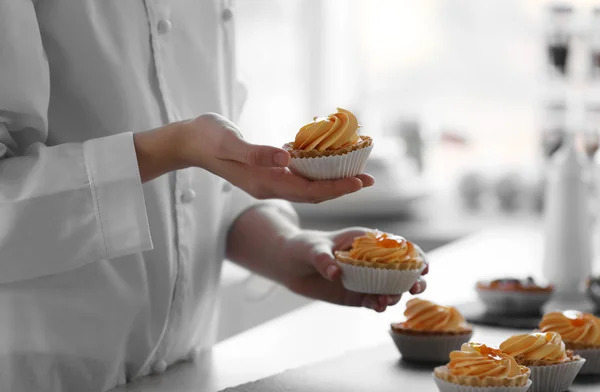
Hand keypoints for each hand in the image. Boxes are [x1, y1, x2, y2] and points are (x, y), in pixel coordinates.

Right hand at [179, 113, 373, 202]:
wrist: (188, 142)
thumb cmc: (207, 138)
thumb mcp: (229, 142)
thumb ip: (256, 153)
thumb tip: (285, 158)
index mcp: (263, 182)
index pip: (307, 191)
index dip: (336, 188)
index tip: (360, 183)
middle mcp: (269, 186)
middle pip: (313, 194)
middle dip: (342, 188)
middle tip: (370, 180)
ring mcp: (267, 181)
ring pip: (307, 187)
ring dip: (333, 182)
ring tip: (357, 173)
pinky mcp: (266, 173)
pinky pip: (298, 177)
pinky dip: (317, 172)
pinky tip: (329, 163)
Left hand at [280, 228, 428, 311]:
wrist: (289, 265)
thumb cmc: (303, 247)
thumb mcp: (312, 249)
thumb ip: (323, 258)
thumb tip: (334, 272)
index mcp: (367, 241)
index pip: (399, 246)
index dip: (415, 256)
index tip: (424, 267)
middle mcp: (371, 260)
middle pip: (402, 270)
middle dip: (413, 279)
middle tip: (415, 289)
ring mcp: (365, 279)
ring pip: (391, 288)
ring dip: (396, 295)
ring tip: (387, 300)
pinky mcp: (356, 295)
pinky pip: (374, 301)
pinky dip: (379, 305)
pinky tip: (378, 307)